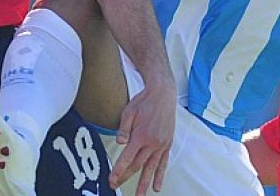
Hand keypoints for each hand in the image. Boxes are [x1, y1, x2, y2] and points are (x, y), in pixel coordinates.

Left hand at [108, 80, 175, 195]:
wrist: (163, 93)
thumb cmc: (144, 101)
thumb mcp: (129, 112)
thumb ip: (124, 129)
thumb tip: (119, 142)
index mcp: (141, 135)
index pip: (128, 158)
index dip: (119, 170)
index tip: (112, 179)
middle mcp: (153, 142)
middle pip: (137, 165)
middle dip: (126, 177)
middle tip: (116, 186)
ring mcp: (161, 144)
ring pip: (151, 168)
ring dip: (144, 183)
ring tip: (140, 195)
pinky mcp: (167, 144)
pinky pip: (163, 163)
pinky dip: (159, 175)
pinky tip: (156, 186)